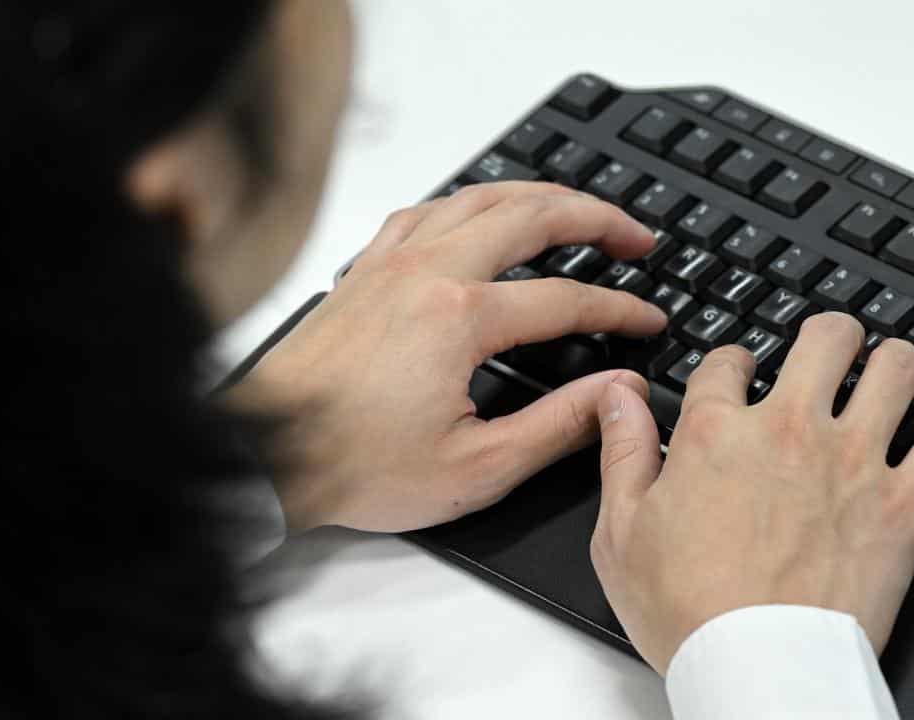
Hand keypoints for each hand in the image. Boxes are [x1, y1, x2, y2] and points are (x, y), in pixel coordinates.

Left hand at [229, 181, 667, 532]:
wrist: (267, 453)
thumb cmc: (354, 464)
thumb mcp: (476, 467)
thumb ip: (557, 425)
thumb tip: (614, 392)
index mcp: (460, 318)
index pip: (565, 298)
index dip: (618, 309)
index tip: (647, 321)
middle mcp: (427, 273)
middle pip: (531, 216)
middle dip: (596, 217)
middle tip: (636, 235)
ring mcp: (390, 263)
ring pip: (478, 197)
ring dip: (538, 194)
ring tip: (576, 208)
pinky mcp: (363, 271)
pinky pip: (425, 210)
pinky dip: (468, 201)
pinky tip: (479, 213)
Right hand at [589, 313, 913, 672]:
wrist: (760, 668)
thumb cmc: (688, 611)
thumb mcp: (621, 531)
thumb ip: (621, 452)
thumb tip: (616, 396)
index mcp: (716, 433)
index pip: (728, 360)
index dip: (731, 361)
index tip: (738, 373)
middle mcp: (789, 431)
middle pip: (826, 339)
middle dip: (828, 336)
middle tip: (828, 348)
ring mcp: (853, 461)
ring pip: (894, 368)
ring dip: (891, 361)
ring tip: (886, 370)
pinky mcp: (904, 502)